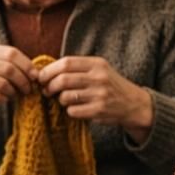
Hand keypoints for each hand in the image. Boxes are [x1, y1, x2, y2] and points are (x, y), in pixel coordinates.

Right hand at [0, 43, 38, 114]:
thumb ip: (10, 63)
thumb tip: (36, 73)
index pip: (11, 53)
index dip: (27, 65)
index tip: (35, 76)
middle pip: (8, 68)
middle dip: (23, 80)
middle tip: (28, 89)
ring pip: (2, 83)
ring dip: (14, 91)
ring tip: (15, 94)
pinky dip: (4, 99)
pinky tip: (4, 99)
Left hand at [38, 56, 153, 134]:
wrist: (133, 103)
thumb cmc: (109, 85)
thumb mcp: (99, 69)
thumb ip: (76, 68)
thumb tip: (44, 71)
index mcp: (97, 63)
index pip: (65, 63)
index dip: (48, 71)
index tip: (41, 77)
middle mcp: (99, 77)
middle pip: (62, 80)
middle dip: (49, 86)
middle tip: (47, 91)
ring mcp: (100, 94)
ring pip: (65, 96)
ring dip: (60, 100)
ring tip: (64, 99)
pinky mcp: (99, 110)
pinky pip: (73, 111)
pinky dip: (70, 111)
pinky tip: (76, 109)